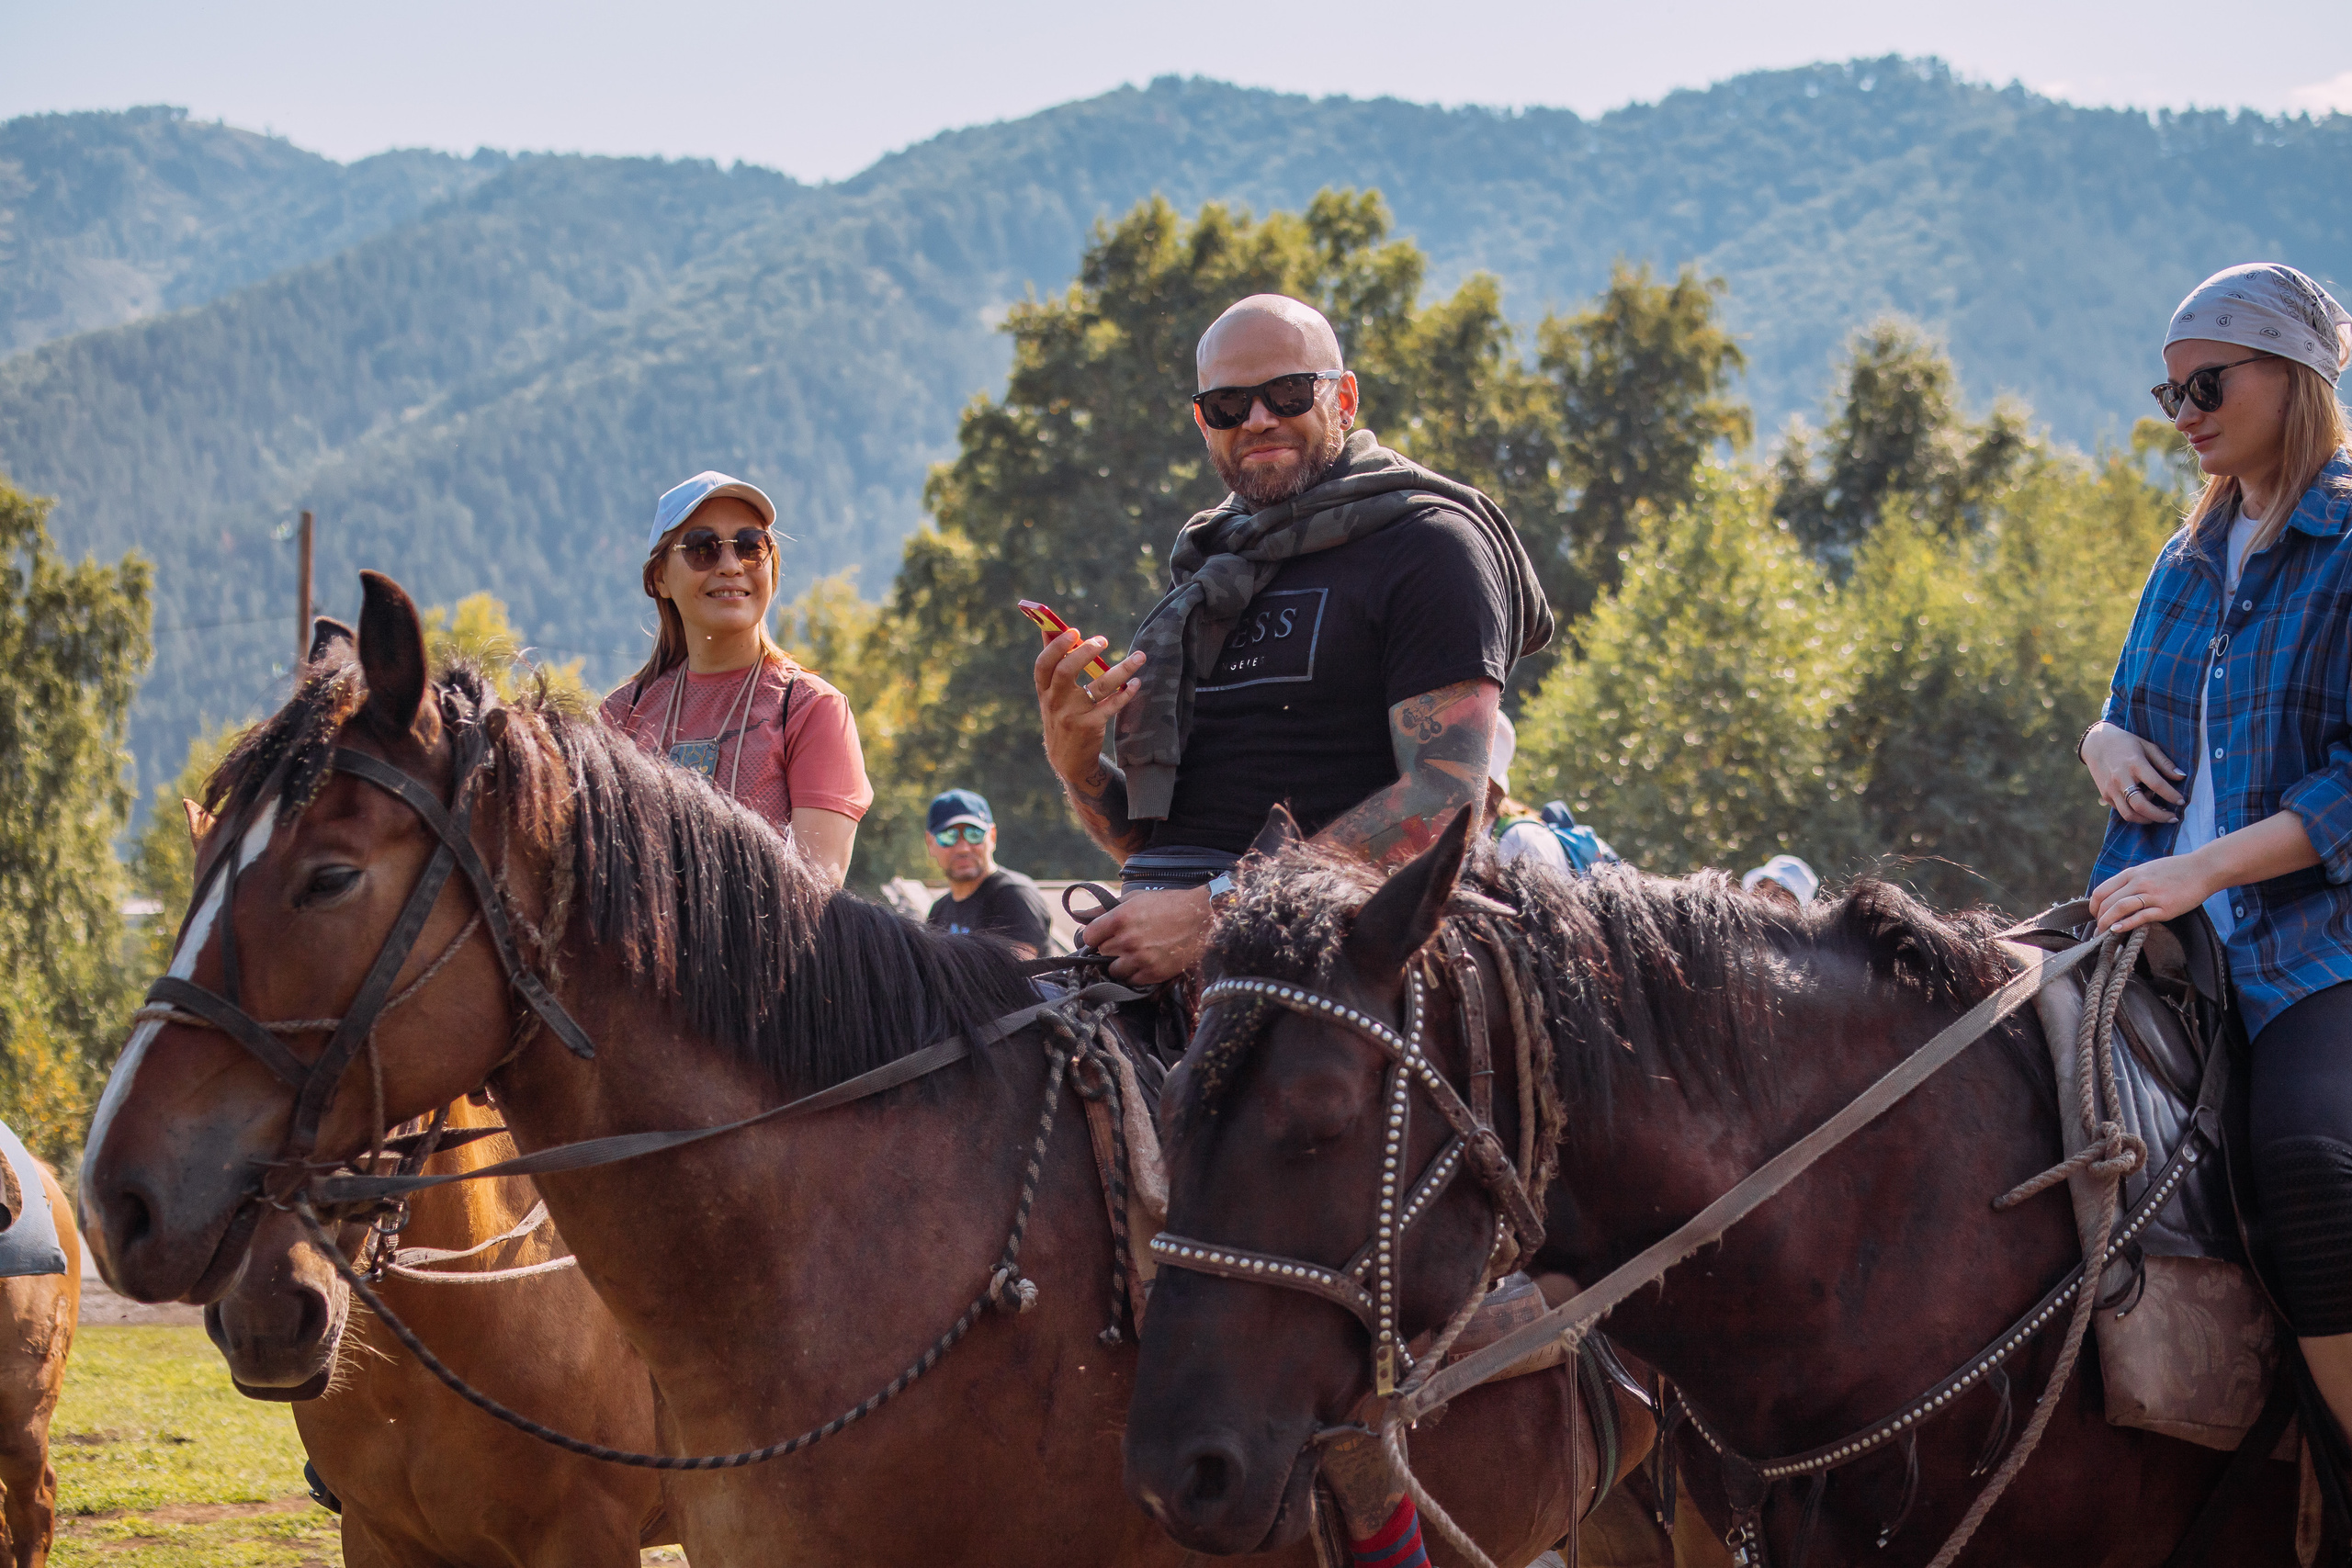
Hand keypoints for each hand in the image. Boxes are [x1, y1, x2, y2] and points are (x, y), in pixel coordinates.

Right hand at [1033, 624, 1144, 788]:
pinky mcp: (1090, 727)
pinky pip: (1112, 705)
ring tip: (1139, 656)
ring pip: (1099, 686)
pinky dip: (1126, 693)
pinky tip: (1136, 684)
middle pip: (1066, 671)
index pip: (1044, 664)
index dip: (1057, 646)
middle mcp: (1055, 702)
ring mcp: (1072, 715)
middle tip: (1103, 640)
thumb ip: (1053, 665)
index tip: (1074, 631)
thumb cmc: (1062, 717)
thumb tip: (1051, 631)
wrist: (1068, 760)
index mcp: (1044, 690)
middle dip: (1085, 652)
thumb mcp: (1050, 695)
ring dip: (1122, 669)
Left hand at [1081, 887, 1208, 985]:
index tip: (1102, 936)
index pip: (1089, 936)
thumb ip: (1106, 908)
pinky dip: (1135, 974)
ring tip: (1135, 953)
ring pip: (1114, 970)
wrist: (1201, 918)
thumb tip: (1082, 915)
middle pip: (1102, 953)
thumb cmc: (1168, 904)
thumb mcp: (1135, 898)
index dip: (1095, 936)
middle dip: (1110, 948)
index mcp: (1120, 918)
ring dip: (1121, 964)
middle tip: (1125, 941)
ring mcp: (1140, 958)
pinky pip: (1131, 981)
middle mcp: (1128, 940)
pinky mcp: (1153, 973)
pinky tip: (1146, 961)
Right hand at [2082, 722, 2184, 824]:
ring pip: (2129, 814)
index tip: (2182, 801)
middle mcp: (2121, 778)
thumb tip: (2182, 777)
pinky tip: (2145, 809)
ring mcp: (2111, 788)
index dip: (2172, 795)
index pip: (2156, 784)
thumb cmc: (2126, 744)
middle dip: (2160, 816)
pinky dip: (2136, 814)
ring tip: (2159, 816)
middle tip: (2173, 818)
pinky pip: (2122, 810)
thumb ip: (2164, 763)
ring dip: (2147, 819)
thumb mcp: (2148, 747)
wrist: (2096, 744)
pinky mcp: (2106, 795)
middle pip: (2141, 805)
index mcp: (2135, 764)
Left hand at [2089, 852, 2221, 934]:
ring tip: (2103, 933)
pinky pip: (2141, 917)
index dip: (2094, 906)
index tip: (2095, 915)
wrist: (2203, 869)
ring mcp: (2152, 895)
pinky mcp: (2165, 908)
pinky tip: (2117, 930)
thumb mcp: (2147, 869)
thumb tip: (2115, 896)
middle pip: (2107, 902)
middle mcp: (2139, 883)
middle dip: (2098, 918)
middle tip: (2098, 929)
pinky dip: (2126, 924)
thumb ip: (2131, 881)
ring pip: (2119, 908)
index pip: (2101, 891)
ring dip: (2107, 922)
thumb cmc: (2175, 870)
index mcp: (2131, 873)